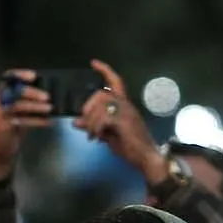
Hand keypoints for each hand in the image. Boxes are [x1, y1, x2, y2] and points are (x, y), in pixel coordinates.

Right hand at [0, 69, 50, 183]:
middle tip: (47, 96)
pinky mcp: (3, 127)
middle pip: (14, 91)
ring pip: (17, 105)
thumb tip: (48, 94)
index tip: (34, 75)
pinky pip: (21, 121)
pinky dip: (36, 121)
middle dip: (31, 92)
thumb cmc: (10, 129)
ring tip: (50, 108)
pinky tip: (48, 122)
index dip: (19, 74)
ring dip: (35, 106)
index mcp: (2, 95)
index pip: (8, 79)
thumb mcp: (17, 113)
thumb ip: (27, 102)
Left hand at [73, 60, 167, 182]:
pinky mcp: (125, 121)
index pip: (115, 81)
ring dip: (91, 121)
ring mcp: (127, 112)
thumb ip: (93, 126)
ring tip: (92, 135)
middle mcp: (126, 105)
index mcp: (124, 105)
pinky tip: (97, 138)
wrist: (146, 158)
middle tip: (85, 123)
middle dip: (88, 107)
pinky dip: (96, 128)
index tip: (93, 63)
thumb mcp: (107, 135)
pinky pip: (104, 118)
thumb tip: (76, 122)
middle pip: (102, 93)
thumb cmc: (130, 147)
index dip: (105, 71)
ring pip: (101, 105)